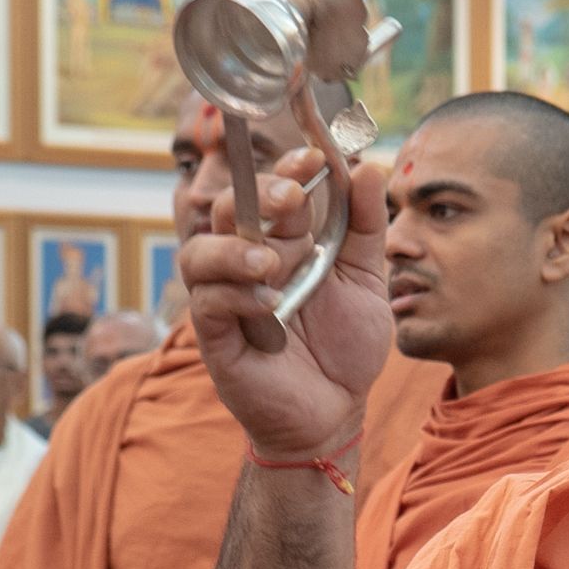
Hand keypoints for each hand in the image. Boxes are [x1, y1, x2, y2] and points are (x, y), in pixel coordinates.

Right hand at [179, 147, 393, 457]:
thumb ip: (365, 226)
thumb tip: (368, 165)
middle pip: (229, 209)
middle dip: (259, 195)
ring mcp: (228, 299)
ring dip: (234, 247)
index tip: (315, 157)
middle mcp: (248, 262)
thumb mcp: (368, 280)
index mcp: (285, 241)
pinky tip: (269, 303)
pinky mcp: (217, 337)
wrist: (336, 410)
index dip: (287, 168)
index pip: (272, 190)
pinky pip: (208, 304)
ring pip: (200, 253)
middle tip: (292, 199)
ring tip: (271, 260)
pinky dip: (236, 295)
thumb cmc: (344, 345)